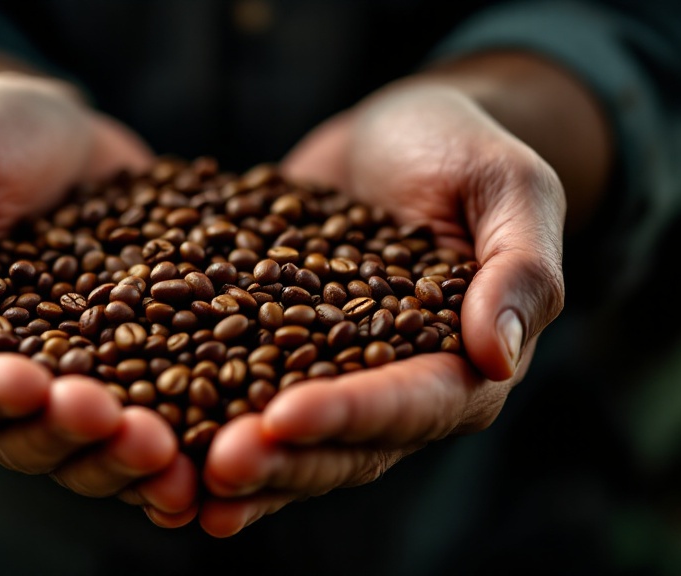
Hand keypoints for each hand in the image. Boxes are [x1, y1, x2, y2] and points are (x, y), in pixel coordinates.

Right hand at [0, 72, 196, 526]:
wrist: (60, 134)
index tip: (31, 386)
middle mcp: (10, 380)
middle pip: (29, 439)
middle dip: (77, 440)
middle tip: (126, 430)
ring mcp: (82, 380)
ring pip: (94, 448)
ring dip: (130, 462)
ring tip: (173, 457)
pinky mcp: (142, 366)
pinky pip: (159, 416)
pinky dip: (183, 444)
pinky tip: (212, 458)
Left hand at [197, 77, 567, 535]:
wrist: (395, 132)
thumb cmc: (463, 148)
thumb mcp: (510, 186)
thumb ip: (520, 267)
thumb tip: (498, 355)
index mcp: (466, 360)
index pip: (414, 403)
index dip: (351, 413)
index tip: (284, 416)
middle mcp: (401, 387)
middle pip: (346, 444)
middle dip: (282, 458)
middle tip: (218, 464)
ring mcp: (337, 377)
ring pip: (292, 441)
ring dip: (240, 462)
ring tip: (177, 476)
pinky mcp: (283, 355)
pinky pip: (245, 397)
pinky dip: (206, 425)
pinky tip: (160, 446)